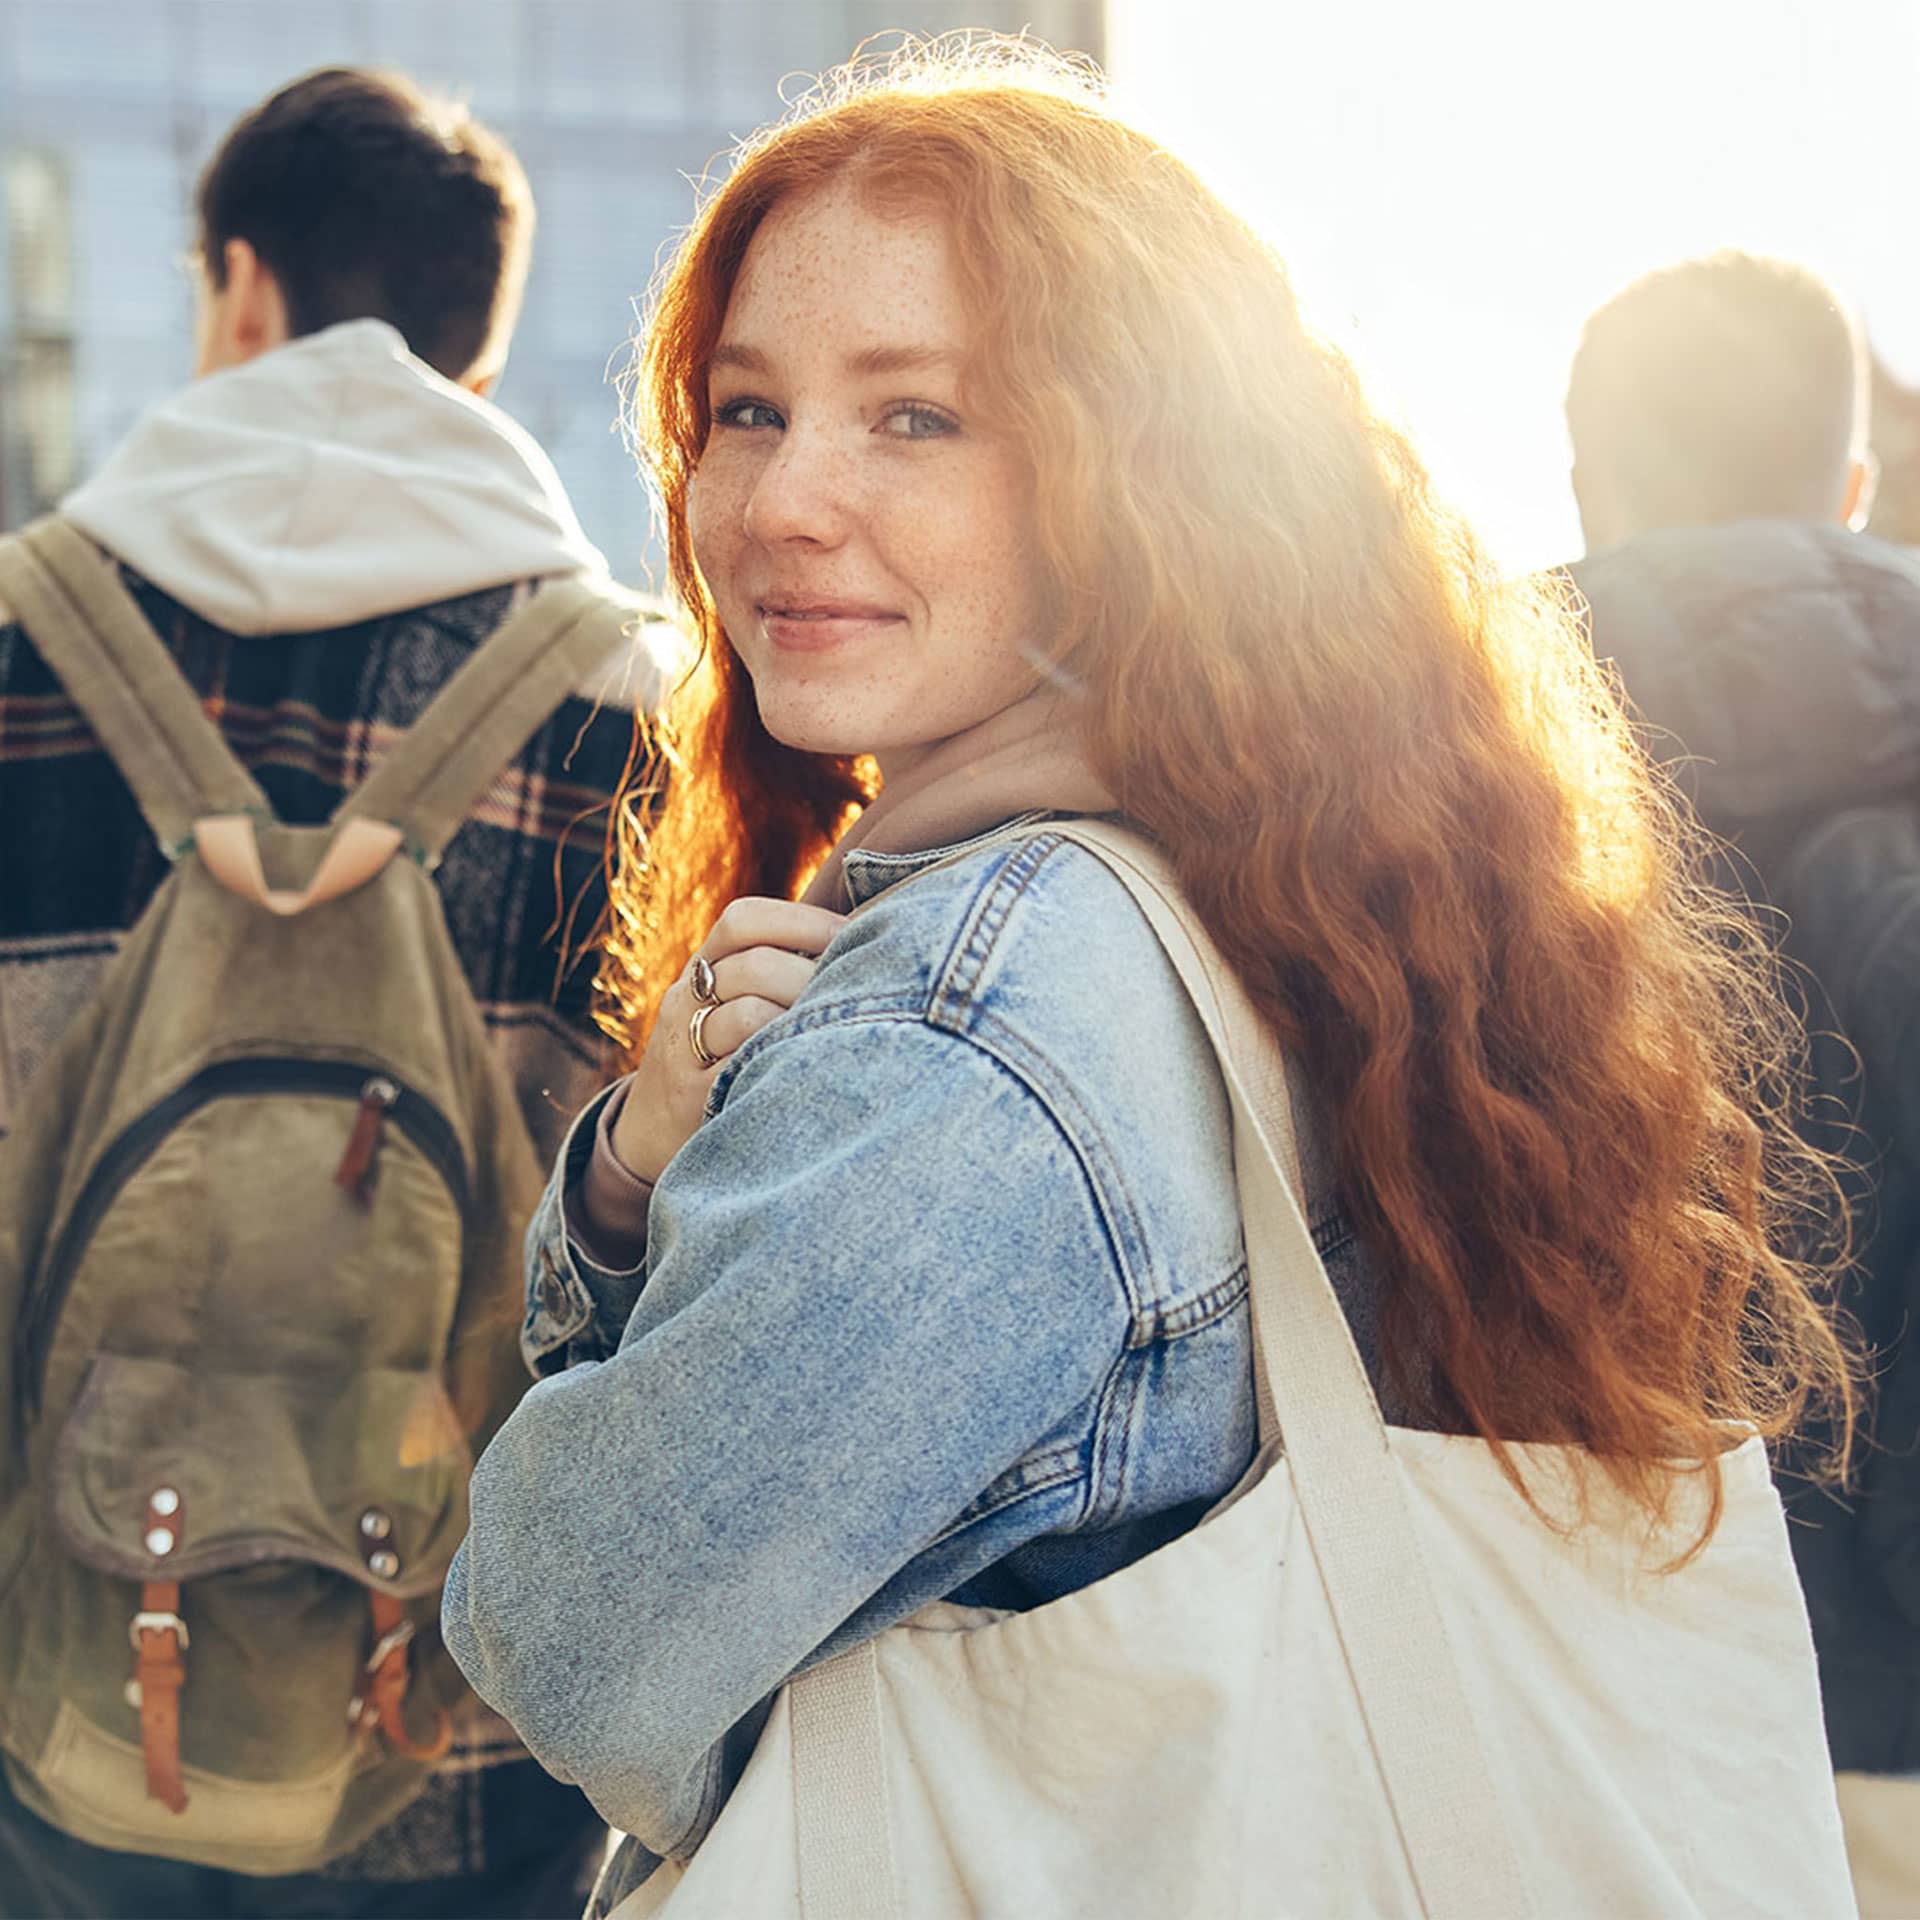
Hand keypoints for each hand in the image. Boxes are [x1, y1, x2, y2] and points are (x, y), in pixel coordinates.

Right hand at [609, 896, 846, 1184]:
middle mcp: (685, 1000)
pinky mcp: (692, 1097)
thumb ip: (776, 969)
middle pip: (754, 966)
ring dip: (802, 1020)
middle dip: (814, 975)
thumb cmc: (716, 1056)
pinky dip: (781, 1062)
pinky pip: (741, 1070)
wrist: (648, 1129)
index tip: (851, 934)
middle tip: (858, 992)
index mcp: (701, 969)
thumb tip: (862, 935)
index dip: (802, 921)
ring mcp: (684, 1049)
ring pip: (749, 1015)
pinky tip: (811, 1066)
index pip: (743, 920)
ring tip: (839, 1031)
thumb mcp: (726, 1003)